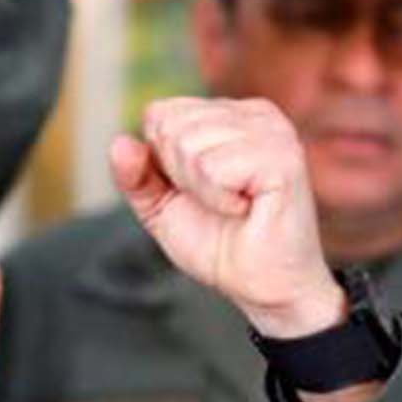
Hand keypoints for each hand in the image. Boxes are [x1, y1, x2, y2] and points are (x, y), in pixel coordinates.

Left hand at [111, 97, 345, 338]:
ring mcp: (274, 131)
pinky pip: (214, 167)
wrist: (261, 288)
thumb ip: (136, 175)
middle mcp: (256, 113)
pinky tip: (247, 209)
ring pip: (190, 145)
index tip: (198, 190)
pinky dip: (219, 199)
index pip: (160, 113)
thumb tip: (119, 142)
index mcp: (230, 114)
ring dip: (202, 191)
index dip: (163, 163)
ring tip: (236, 206)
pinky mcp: (283, 157)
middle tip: (219, 201)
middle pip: (171, 126)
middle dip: (181, 176)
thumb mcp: (161, 207)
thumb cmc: (219, 243)